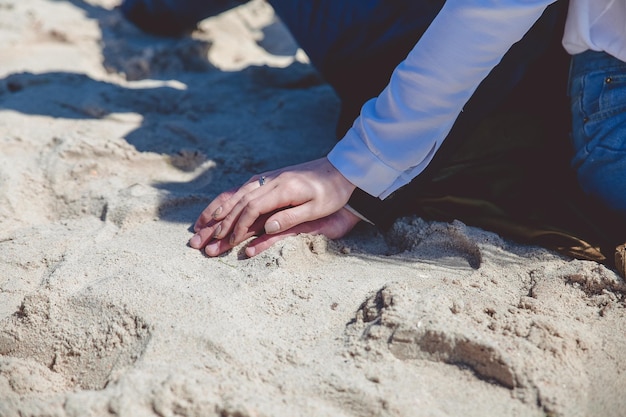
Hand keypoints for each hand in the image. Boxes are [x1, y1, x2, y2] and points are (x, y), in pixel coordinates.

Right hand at [189, 157, 356, 255]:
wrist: (338, 169)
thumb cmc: (330, 192)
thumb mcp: (316, 208)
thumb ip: (290, 218)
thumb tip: (266, 228)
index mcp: (282, 189)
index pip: (252, 209)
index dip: (238, 226)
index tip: (228, 241)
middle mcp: (269, 182)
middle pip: (237, 203)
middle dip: (218, 223)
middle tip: (201, 239)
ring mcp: (266, 179)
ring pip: (235, 195)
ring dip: (216, 212)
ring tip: (199, 227)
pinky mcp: (266, 179)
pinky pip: (240, 190)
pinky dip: (225, 202)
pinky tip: (216, 211)